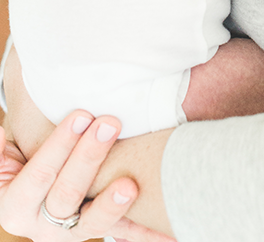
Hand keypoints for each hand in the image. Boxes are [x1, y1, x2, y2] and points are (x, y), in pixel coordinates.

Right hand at [0, 112, 139, 240]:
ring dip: (112, 203)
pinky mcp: (98, 231)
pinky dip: (143, 232)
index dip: (59, 145)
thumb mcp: (5, 161)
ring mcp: (72, 232)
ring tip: (130, 184)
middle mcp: (41, 226)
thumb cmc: (22, 164)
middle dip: (89, 157)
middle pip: (67, 194)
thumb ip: (1, 154)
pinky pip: (123, 233)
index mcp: (14, 205)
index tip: (81, 114)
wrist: (36, 196)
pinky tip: (166, 232)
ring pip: (93, 222)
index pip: (39, 174)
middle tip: (110, 123)